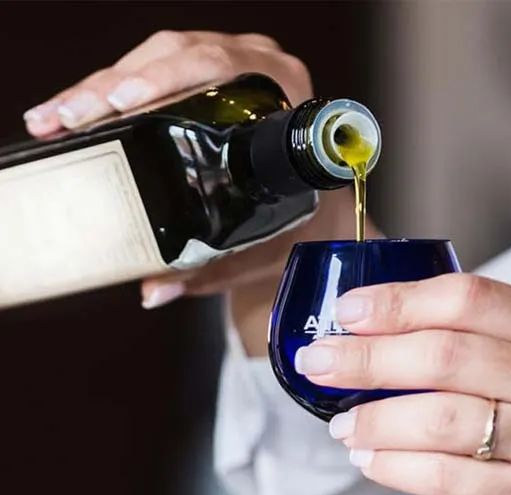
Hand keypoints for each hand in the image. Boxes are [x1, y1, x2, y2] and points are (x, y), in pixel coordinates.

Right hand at [24, 31, 373, 350]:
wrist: (317, 216)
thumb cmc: (302, 225)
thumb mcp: (264, 248)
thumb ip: (212, 270)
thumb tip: (154, 290)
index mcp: (288, 97)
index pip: (220, 69)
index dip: (166, 79)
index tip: (124, 102)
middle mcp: (263, 69)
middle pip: (179, 56)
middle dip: (114, 86)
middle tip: (71, 118)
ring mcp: (236, 64)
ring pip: (159, 56)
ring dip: (104, 85)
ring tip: (61, 118)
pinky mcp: (210, 71)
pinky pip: (156, 65)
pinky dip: (113, 86)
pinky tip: (79, 110)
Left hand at [295, 272, 510, 494]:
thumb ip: (486, 346)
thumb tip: (386, 334)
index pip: (468, 297)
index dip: (397, 301)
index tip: (347, 311)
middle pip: (442, 355)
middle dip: (365, 357)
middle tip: (318, 362)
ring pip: (437, 417)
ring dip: (373, 417)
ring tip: (340, 423)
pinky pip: (446, 476)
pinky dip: (394, 466)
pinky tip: (370, 459)